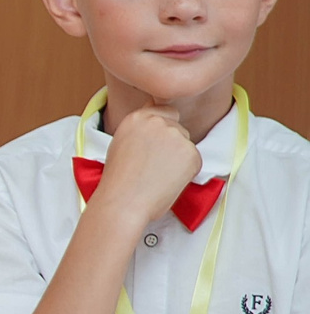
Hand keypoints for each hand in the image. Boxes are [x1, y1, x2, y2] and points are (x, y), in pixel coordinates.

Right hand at [90, 105, 204, 223]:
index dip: (163, 126)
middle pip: (177, 127)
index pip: (164, 110)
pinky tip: (167, 181)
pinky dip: (186, 172)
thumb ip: (141, 131)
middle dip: (171, 144)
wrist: (123, 203)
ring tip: (157, 175)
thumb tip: (158, 127)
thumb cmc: (119, 181)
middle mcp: (158, 122)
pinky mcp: (192, 153)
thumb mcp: (121, 144)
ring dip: (178, 158)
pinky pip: (195, 160)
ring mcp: (177, 136)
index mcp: (137, 118)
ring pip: (186, 144)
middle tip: (153, 165)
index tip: (156, 142)